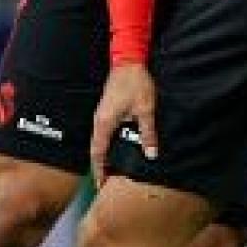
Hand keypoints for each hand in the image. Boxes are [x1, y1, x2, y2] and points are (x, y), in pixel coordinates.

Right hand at [91, 62, 157, 182]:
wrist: (128, 61)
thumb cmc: (135, 83)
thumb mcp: (146, 109)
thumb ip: (148, 133)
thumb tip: (151, 154)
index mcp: (104, 123)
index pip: (97, 153)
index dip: (98, 171)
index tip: (100, 185)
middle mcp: (99, 121)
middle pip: (95, 150)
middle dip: (100, 167)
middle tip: (107, 182)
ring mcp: (101, 115)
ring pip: (99, 142)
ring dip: (104, 156)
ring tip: (113, 170)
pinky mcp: (106, 110)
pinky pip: (103, 133)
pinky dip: (107, 145)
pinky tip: (117, 149)